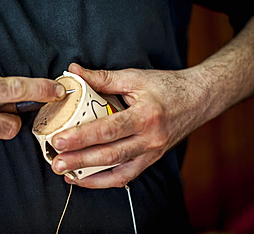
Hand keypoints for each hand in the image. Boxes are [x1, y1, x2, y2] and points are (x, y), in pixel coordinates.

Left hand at [50, 63, 208, 188]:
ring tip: (66, 176)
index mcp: (145, 116)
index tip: (58, 140)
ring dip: (90, 177)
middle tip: (55, 163)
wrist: (198, 99)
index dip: (82, 137)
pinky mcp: (151, 159)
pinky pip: (126, 176)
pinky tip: (86, 179)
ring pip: (118, 172)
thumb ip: (102, 77)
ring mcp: (152, 153)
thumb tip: (74, 71)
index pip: (108, 130)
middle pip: (110, 155)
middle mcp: (150, 139)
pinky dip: (105, 181)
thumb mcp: (135, 77)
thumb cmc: (166, 87)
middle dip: (80, 161)